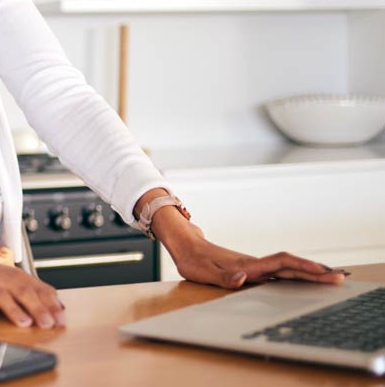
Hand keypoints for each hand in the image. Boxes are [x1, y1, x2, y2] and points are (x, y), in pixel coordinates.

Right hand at [0, 251, 65, 327]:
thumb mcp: (17, 279)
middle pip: (23, 293)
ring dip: (13, 310)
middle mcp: (4, 281)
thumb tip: (61, 307)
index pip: (39, 291)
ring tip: (24, 323)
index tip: (61, 321)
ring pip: (1, 297)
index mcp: (18, 278)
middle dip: (37, 309)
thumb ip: (38, 292)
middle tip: (47, 324)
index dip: (51, 306)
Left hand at [150, 204, 344, 287]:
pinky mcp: (252, 269)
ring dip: (308, 273)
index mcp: (247, 265)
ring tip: (331, 278)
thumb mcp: (202, 272)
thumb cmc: (192, 260)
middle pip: (290, 266)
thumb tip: (244, 278)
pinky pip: (279, 272)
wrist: (186, 245)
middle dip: (314, 272)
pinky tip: (305, 280)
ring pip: (287, 268)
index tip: (322, 271)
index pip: (281, 264)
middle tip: (339, 278)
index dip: (302, 267)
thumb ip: (223, 277)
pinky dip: (296, 274)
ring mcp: (254, 266)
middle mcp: (254, 264)